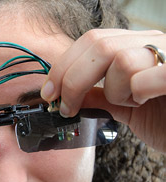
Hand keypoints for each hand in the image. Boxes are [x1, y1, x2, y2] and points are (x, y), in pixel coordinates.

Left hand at [41, 29, 165, 152]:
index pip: (90, 41)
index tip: (50, 93)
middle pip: (98, 46)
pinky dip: (136, 92)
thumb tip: (68, 95)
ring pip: (120, 60)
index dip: (63, 66)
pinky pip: (147, 75)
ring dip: (114, 91)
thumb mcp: (125, 107)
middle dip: (72, 80)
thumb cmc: (164, 118)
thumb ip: (99, 96)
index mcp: (135, 47)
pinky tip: (144, 101)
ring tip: (129, 103)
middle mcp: (152, 43)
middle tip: (66, 106)